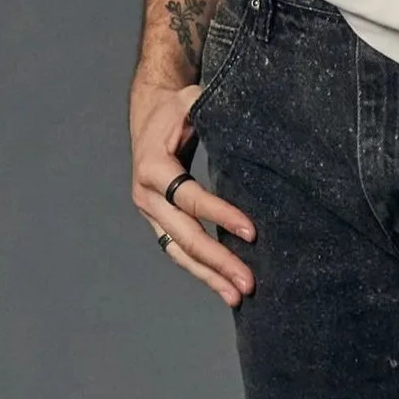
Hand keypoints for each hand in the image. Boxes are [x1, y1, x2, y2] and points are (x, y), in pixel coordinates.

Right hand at [129, 72, 255, 306]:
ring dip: (209, 276)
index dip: (221, 215)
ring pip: (179, 252)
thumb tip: (244, 122)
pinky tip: (223, 285)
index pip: (190, 198)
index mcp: (153, 167)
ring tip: (237, 297)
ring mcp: (150, 212)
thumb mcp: (191, 100)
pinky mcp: (159, 221)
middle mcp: (146, 195)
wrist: (149, 114)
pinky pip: (178, 250)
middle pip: (185, 236)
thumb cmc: (176, 107)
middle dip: (218, 261)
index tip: (252, 232)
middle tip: (248, 283)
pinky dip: (201, 269)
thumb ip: (210, 110)